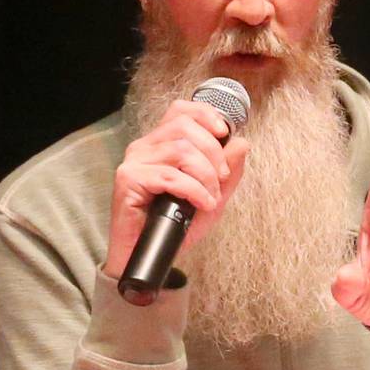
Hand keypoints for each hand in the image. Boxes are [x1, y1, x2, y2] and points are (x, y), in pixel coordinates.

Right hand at [102, 100, 250, 278]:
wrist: (151, 258)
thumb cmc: (175, 227)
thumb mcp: (212, 197)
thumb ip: (228, 172)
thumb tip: (242, 142)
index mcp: (161, 143)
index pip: (182, 111)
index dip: (206, 115)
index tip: (225, 133)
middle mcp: (145, 147)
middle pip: (185, 126)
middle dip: (213, 153)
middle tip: (220, 180)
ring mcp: (134, 162)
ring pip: (180, 149)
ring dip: (205, 176)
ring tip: (210, 198)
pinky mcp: (128, 179)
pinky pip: (170, 176)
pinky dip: (194, 191)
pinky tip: (202, 204)